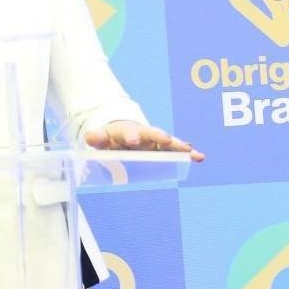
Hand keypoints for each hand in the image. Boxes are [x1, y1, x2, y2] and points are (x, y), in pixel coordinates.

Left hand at [84, 120, 204, 161]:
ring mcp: (155, 141)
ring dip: (180, 146)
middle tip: (168, 140)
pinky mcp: (163, 148)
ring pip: (168, 143)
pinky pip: (176, 151)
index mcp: (126, 132)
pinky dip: (187, 154)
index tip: (134, 140)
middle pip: (152, 134)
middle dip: (159, 137)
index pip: (128, 132)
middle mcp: (143, 134)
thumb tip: (90, 136)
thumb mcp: (101, 139)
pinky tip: (199, 157)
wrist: (123, 133)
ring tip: (192, 152)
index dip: (131, 136)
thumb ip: (97, 138)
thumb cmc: (112, 139)